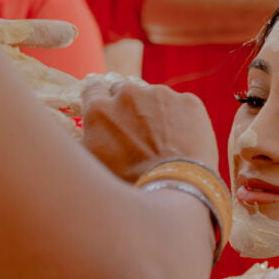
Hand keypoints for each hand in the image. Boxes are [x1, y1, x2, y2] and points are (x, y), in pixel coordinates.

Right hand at [81, 77, 218, 183]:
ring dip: (156, 112)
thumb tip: (90, 126)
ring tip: (164, 143)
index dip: (102, 100)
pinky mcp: (189, 101)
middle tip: (138, 133)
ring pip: (155, 98)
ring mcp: (161, 94)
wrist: (175, 190)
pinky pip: (182, 106)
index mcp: (100, 109)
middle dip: (129, 106)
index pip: (94, 88)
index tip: (109, 111)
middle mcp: (128, 94)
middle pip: (125, 90)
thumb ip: (89, 136)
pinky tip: (183, 143)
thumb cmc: (129, 185)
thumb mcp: (93, 163)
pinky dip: (182, 119)